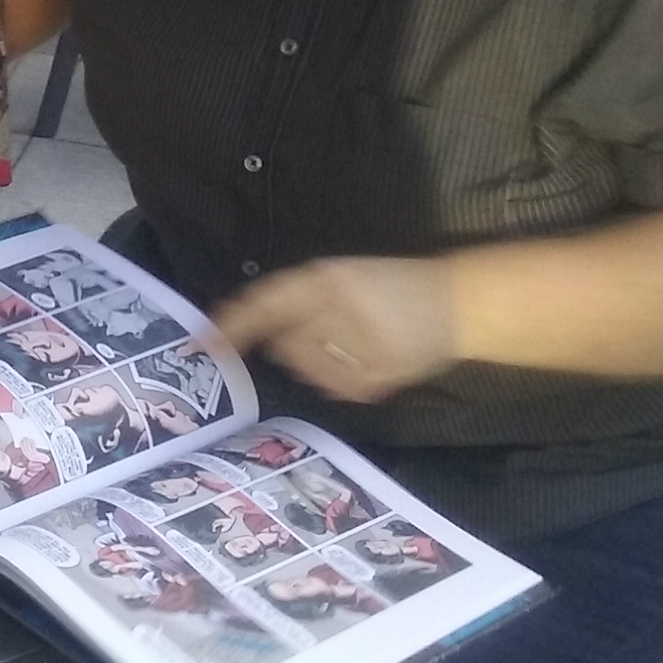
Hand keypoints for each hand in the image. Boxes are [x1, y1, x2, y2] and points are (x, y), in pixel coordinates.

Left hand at [214, 257, 459, 402]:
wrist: (459, 306)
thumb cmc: (393, 285)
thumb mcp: (341, 276)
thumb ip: (297, 301)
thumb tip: (260, 336)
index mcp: (328, 278)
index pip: (266, 303)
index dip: (234, 323)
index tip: (203, 341)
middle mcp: (339, 311)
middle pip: (283, 343)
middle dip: (290, 341)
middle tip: (327, 327)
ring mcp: (357, 351)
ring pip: (305, 367)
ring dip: (313, 359)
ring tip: (353, 340)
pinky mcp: (373, 381)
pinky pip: (332, 386)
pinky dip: (335, 376)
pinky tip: (364, 358)